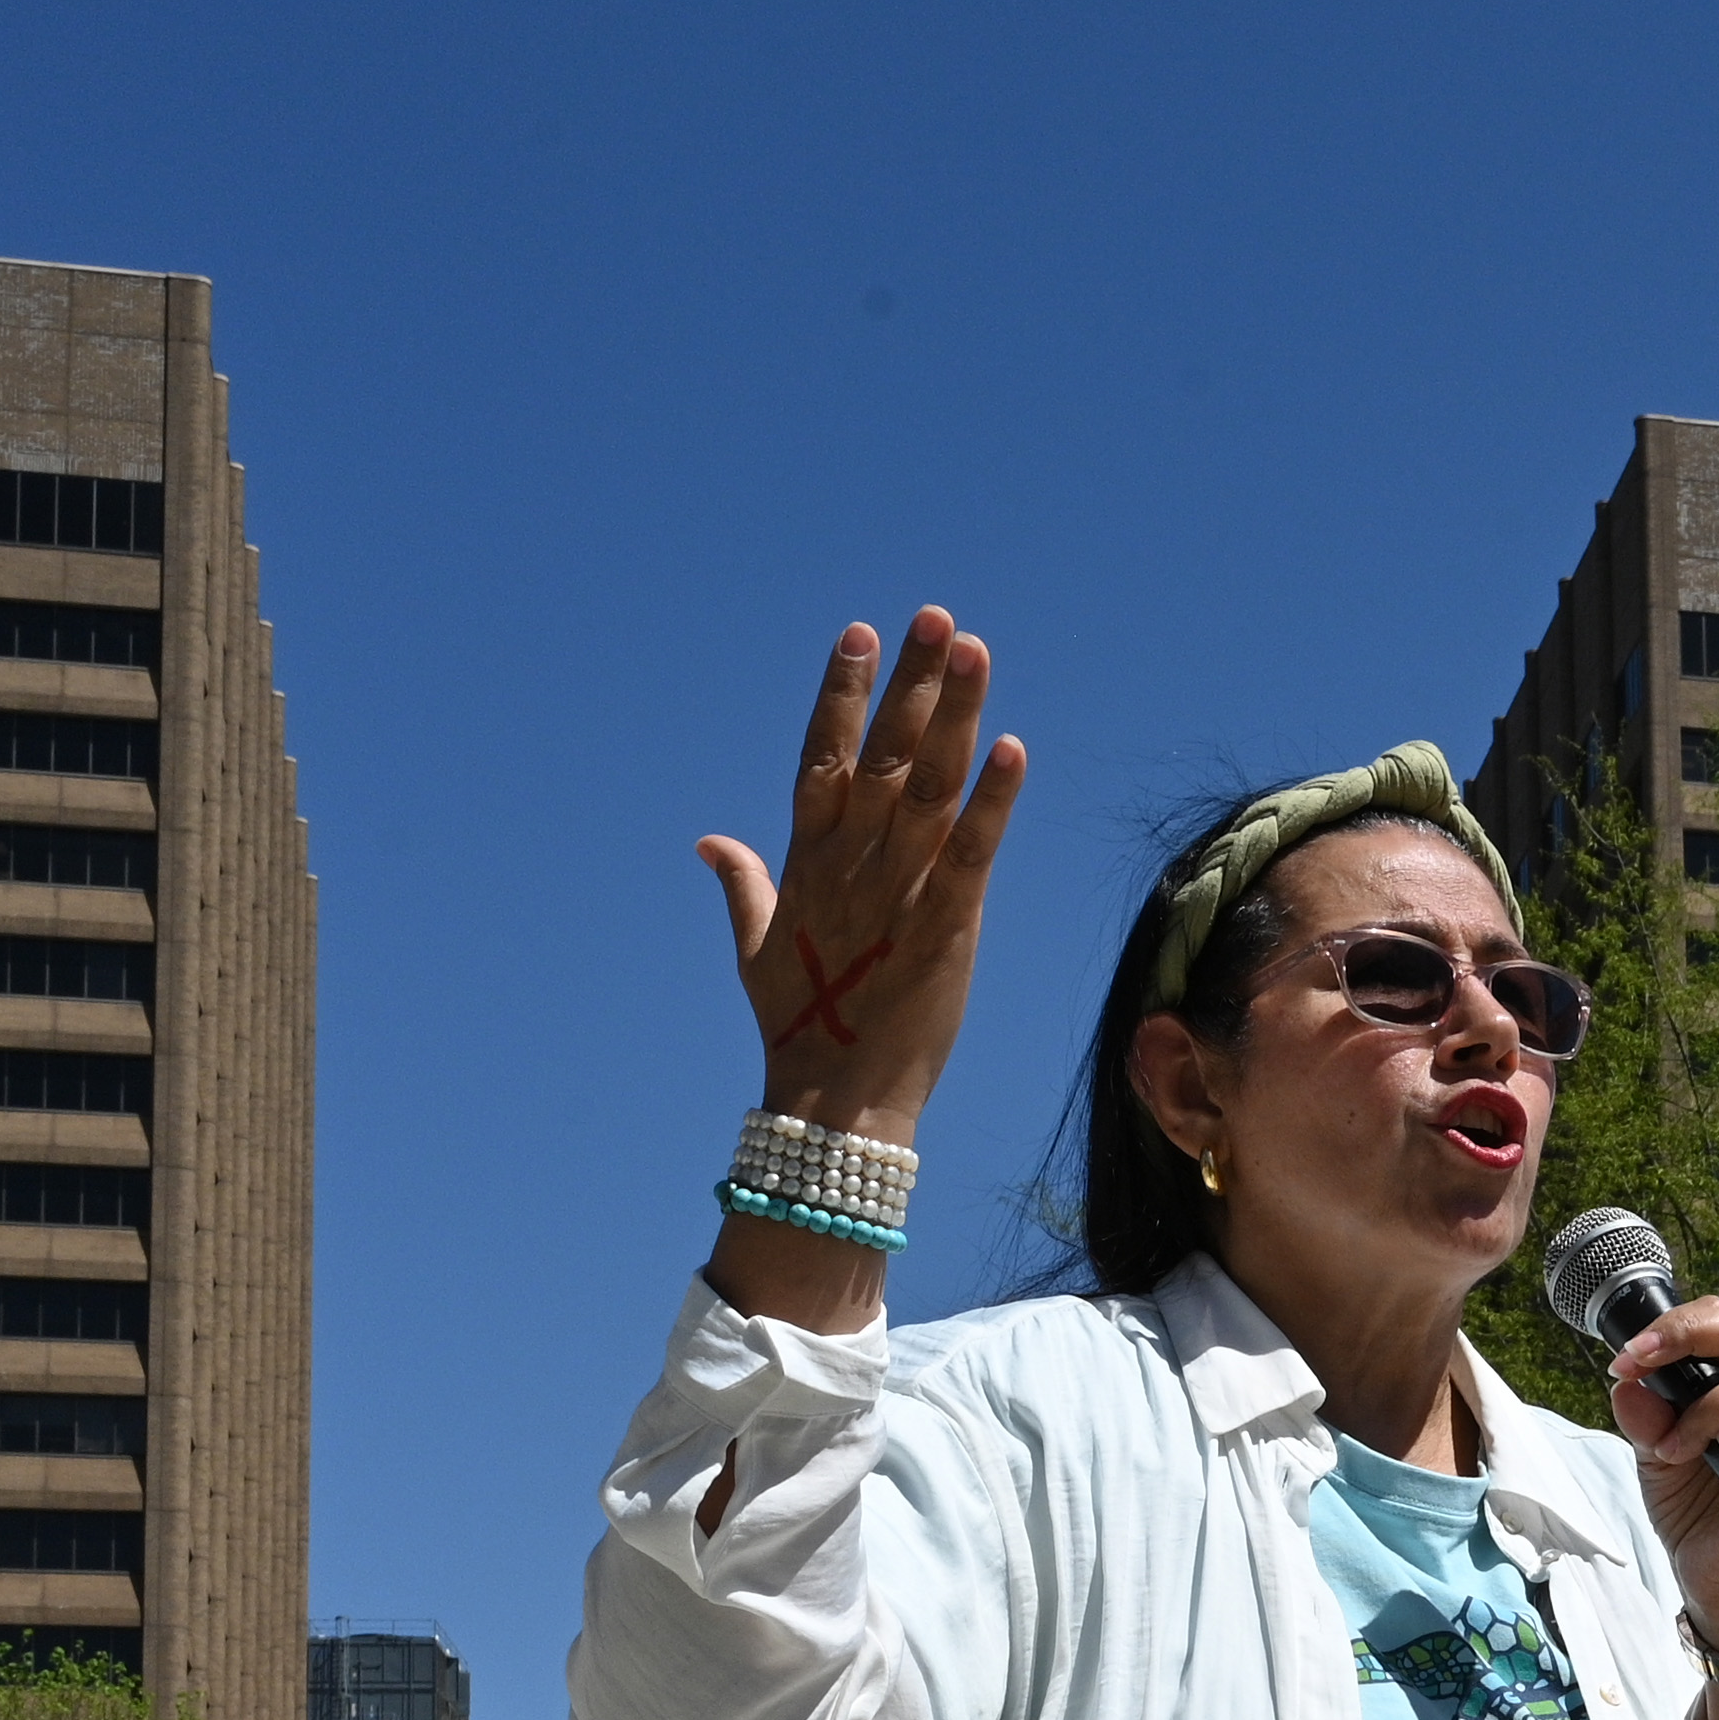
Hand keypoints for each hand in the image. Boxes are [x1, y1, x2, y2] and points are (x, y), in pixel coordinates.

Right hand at [704, 611, 1024, 1144]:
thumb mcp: (754, 949)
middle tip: (935, 617)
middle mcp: (850, 864)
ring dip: (953, 718)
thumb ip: (740, 885)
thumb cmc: (800, 1026)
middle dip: (910, 684)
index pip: (823, 757)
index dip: (841, 694)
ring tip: (973, 651)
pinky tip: (1010, 749)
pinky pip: (972, 854)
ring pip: (928, 787)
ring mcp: (897, 892)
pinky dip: (991, 802)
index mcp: (807, 862)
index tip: (859, 633)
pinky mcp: (945, 929)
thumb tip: (708, 839)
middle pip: (883, 755)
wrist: (834, 1102)